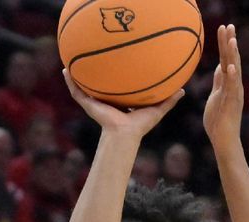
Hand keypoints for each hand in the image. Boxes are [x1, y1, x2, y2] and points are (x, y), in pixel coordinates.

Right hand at [63, 69, 182, 139]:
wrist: (125, 134)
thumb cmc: (140, 126)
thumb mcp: (157, 109)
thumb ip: (169, 100)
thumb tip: (182, 90)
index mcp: (120, 103)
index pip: (116, 88)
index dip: (115, 78)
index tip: (116, 65)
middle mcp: (106, 102)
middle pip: (98, 85)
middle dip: (95, 75)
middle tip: (94, 60)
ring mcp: (95, 103)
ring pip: (83, 87)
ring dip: (77, 76)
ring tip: (71, 62)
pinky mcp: (88, 104)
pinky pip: (76, 91)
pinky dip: (70, 82)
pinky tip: (65, 70)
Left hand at [203, 24, 243, 151]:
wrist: (224, 141)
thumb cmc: (218, 121)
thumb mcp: (216, 97)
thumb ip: (219, 82)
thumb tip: (220, 67)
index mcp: (228, 84)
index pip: (226, 59)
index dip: (225, 44)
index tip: (224, 28)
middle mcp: (234, 86)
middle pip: (232, 60)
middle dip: (230, 43)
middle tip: (229, 25)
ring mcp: (235, 95)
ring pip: (235, 72)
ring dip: (233, 56)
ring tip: (232, 40)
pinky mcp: (233, 104)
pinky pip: (232, 89)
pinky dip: (232, 78)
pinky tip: (230, 67)